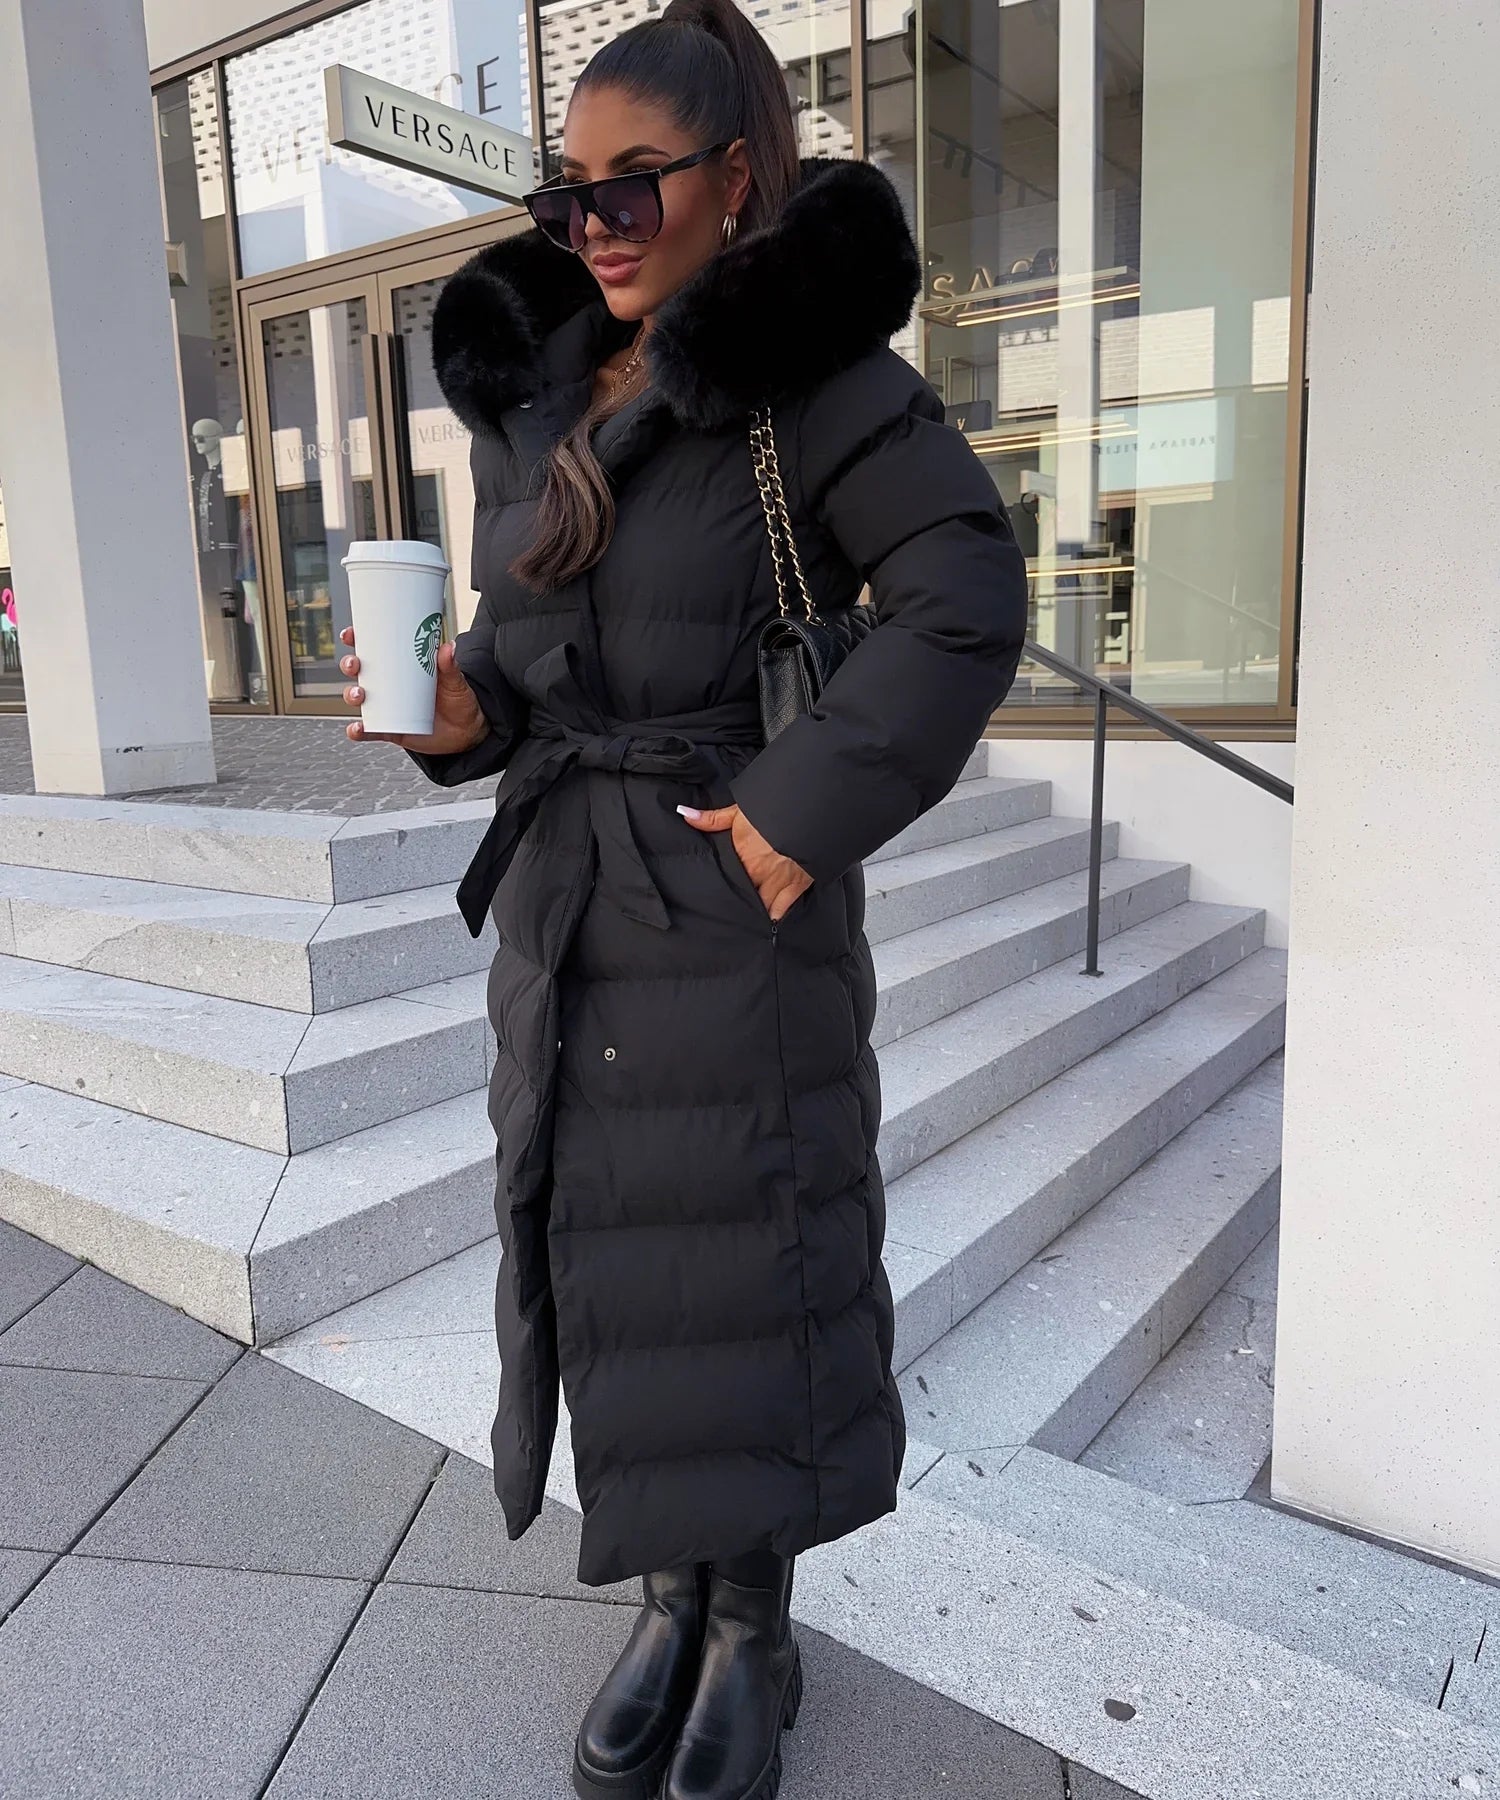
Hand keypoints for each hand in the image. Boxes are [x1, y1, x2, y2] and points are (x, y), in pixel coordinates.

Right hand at [339, 625, 487, 753]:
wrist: (466, 732)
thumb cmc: (458, 700)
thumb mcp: (455, 681)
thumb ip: (450, 666)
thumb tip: (448, 647)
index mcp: (400, 667)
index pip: (373, 650)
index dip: (356, 640)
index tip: (350, 635)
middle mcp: (388, 686)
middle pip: (359, 671)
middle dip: (350, 665)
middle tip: (355, 665)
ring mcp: (386, 708)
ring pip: (359, 699)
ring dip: (352, 695)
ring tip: (360, 695)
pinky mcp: (389, 730)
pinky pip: (368, 731)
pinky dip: (358, 731)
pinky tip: (357, 729)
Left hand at [677, 802, 811, 921]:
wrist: (811, 810)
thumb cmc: (775, 808)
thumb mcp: (741, 809)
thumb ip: (712, 818)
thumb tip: (685, 815)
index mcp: (740, 854)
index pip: (724, 876)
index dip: (718, 884)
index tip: (711, 890)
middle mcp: (756, 872)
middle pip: (739, 893)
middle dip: (734, 899)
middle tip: (727, 906)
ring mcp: (776, 881)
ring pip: (758, 905)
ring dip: (752, 909)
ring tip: (745, 917)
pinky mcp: (796, 886)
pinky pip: (781, 909)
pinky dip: (774, 916)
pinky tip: (767, 922)